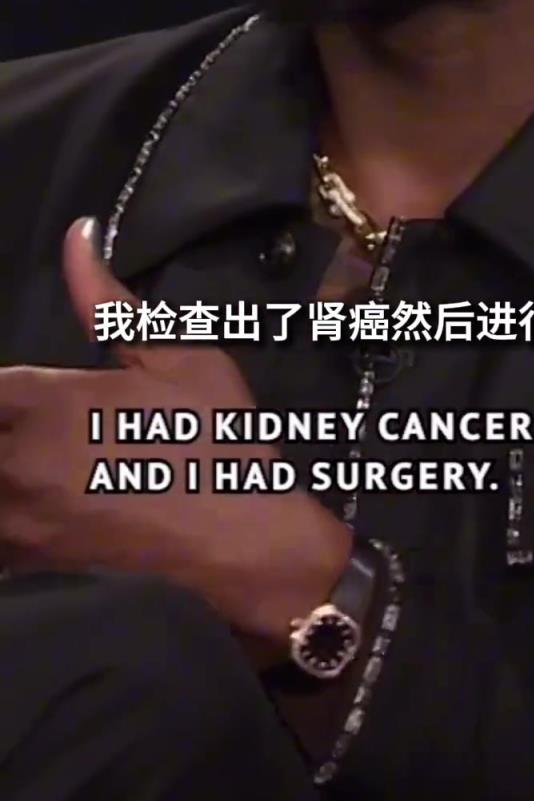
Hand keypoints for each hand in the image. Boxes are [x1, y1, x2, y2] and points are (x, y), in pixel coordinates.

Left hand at [0, 218, 350, 661]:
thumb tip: (78, 234)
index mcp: (44, 400)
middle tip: (36, 427)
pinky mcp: (29, 565)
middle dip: (3, 425)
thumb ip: (107, 298)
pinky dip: (6, 522)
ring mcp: (18, 521)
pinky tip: (31, 508)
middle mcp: (16, 461)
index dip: (2, 388)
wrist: (243, 544)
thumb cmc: (214, 441)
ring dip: (3, 472)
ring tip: (28, 462)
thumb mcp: (176, 356)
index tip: (19, 391)